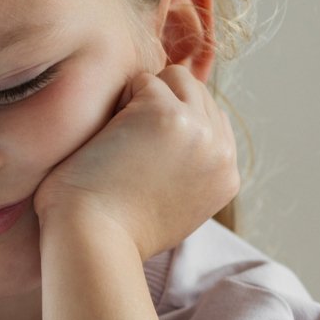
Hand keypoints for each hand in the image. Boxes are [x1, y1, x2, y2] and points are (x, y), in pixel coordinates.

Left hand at [33, 63, 238, 259]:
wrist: (93, 241)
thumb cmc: (114, 230)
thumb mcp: (170, 208)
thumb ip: (186, 174)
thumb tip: (174, 145)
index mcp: (226, 176)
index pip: (213, 122)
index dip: (174, 123)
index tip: (143, 148)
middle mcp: (220, 152)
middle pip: (197, 94)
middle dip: (159, 105)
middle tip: (126, 142)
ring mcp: (197, 129)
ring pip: (176, 78)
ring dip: (142, 97)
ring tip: (119, 137)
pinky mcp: (165, 112)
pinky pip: (143, 81)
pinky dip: (119, 101)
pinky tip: (107, 137)